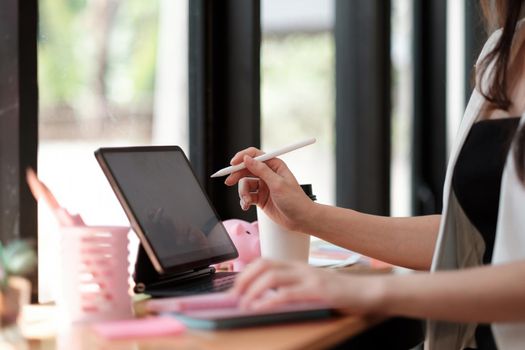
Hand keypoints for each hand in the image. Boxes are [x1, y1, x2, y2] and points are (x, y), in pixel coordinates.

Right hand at [224, 147, 315, 231]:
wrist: (301, 219)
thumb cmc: (295, 200)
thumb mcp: (277, 184)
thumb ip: (261, 171)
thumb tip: (247, 159)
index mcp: (274, 165)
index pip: (255, 155)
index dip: (242, 158)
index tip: (233, 163)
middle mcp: (268, 174)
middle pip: (246, 169)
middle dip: (237, 175)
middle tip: (229, 181)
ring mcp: (264, 186)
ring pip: (245, 184)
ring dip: (243, 193)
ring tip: (247, 201)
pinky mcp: (261, 198)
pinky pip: (247, 196)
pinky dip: (245, 201)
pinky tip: (247, 206)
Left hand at [231, 259, 384, 314]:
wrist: (369, 292)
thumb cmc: (341, 293)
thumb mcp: (312, 287)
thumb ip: (293, 288)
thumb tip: (267, 298)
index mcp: (297, 266)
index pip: (265, 261)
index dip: (246, 272)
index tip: (236, 287)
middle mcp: (301, 268)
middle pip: (264, 265)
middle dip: (244, 279)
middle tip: (233, 296)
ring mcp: (309, 278)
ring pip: (271, 277)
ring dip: (252, 290)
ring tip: (243, 304)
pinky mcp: (317, 291)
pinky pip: (287, 294)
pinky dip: (268, 301)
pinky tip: (259, 308)